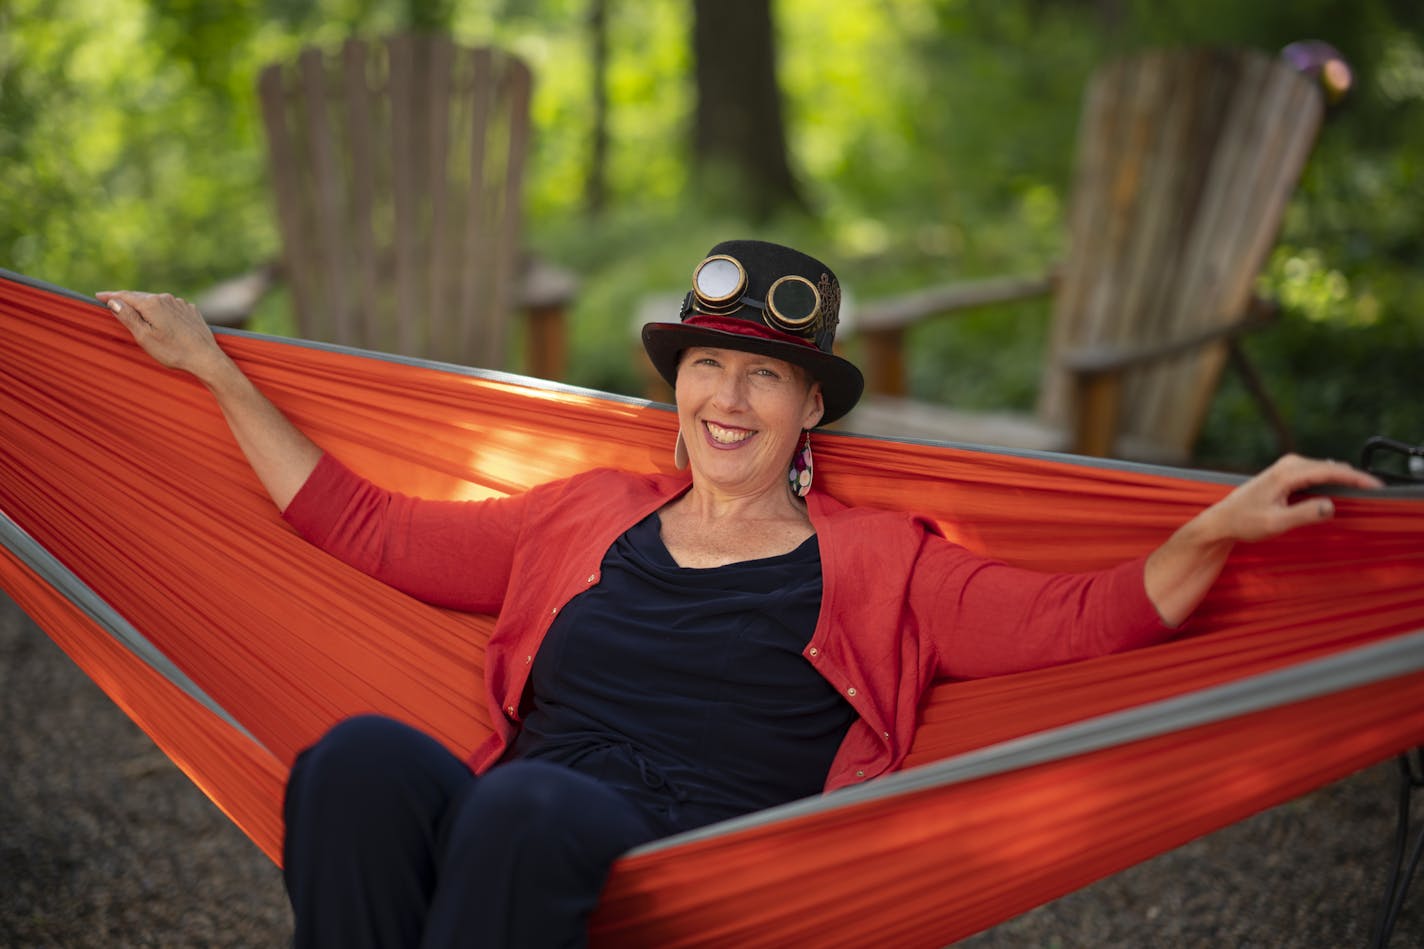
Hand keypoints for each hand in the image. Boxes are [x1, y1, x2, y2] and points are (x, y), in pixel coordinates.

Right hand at [97, 290, 227, 380]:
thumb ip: (128, 317)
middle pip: (140, 297)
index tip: (98, 296)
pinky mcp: (191, 311)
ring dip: (144, 304)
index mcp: (152, 303)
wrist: (206, 358)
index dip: (110, 296)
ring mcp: (181, 304)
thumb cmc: (174, 351)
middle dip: (125, 299)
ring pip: (156, 301)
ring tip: (132, 307)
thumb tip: (114, 301)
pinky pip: (170, 307)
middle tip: (111, 300)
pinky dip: (160, 309)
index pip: (125, 296)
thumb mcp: (144, 336)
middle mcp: (167, 299)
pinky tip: (158, 316)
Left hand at [1145, 454, 1383, 626]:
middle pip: (1331, 467)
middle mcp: (1288, 465)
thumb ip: (1304, 514)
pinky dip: (1332, 480)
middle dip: (1354, 478)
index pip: (1330, 471)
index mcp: (1287, 474)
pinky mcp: (1286, 474)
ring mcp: (1287, 467)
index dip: (1356, 478)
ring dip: (1344, 479)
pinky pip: (1316, 474)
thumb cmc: (1244, 522)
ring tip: (1365, 490)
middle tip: (1377, 491)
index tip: (1376, 486)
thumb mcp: (1276, 524)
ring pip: (1324, 470)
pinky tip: (1342, 490)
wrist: (1221, 521)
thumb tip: (1330, 506)